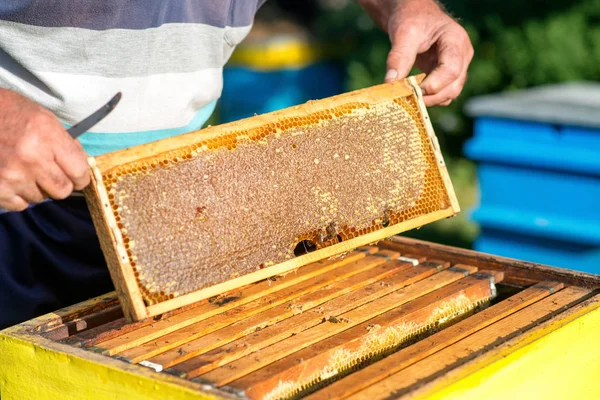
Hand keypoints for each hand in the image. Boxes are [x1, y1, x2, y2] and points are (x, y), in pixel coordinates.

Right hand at [0, 89, 89, 210]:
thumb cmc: (11, 113)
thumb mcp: (45, 119)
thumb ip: (66, 145)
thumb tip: (83, 170)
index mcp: (47, 137)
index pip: (79, 172)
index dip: (80, 177)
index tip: (77, 176)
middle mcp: (31, 158)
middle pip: (63, 190)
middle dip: (61, 184)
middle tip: (50, 173)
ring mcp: (12, 174)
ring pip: (41, 198)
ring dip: (37, 188)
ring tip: (26, 170)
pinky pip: (20, 205)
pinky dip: (19, 196)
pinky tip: (13, 178)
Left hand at [359, 0, 473, 105]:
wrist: (414, 17)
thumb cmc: (412, 19)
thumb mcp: (404, 33)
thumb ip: (398, 57)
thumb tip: (390, 82)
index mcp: (456, 40)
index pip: (451, 69)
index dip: (434, 84)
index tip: (412, 89)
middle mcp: (462, 55)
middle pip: (453, 86)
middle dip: (430, 96)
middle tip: (406, 97)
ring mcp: (458, 67)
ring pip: (449, 94)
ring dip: (429, 100)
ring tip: (407, 96)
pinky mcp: (448, 76)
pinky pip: (442, 94)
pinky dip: (428, 98)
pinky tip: (412, 94)